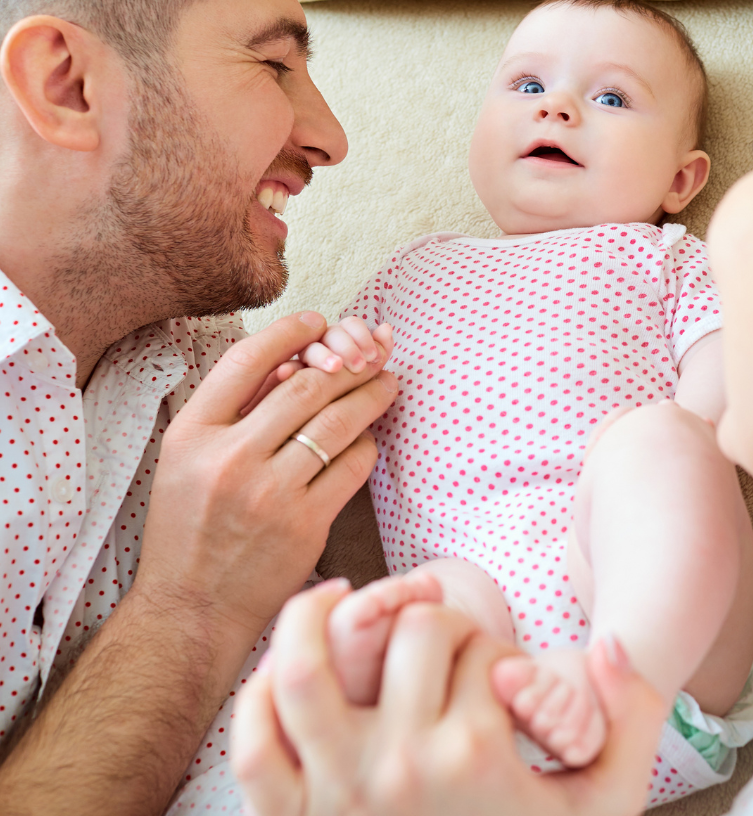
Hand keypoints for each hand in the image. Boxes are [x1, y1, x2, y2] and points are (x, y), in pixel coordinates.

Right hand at [136, 312, 397, 643]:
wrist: (190, 611)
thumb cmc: (190, 528)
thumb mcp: (186, 460)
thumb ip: (232, 410)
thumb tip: (294, 361)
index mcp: (191, 435)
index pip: (246, 360)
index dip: (290, 331)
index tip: (319, 320)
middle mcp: (229, 459)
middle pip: (306, 387)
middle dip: (349, 363)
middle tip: (375, 352)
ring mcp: (269, 494)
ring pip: (337, 423)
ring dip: (371, 395)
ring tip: (388, 382)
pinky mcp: (305, 526)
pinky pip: (352, 467)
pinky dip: (366, 445)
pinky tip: (368, 438)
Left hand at [232, 581, 667, 815]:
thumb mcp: (601, 806)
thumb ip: (629, 721)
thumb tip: (613, 643)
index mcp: (476, 755)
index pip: (480, 645)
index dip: (491, 646)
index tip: (495, 681)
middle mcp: (402, 766)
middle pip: (412, 633)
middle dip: (433, 623)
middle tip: (440, 653)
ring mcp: (337, 792)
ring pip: (309, 666)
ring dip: (314, 617)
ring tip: (332, 597)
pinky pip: (255, 743)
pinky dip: (257, 695)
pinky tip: (283, 666)